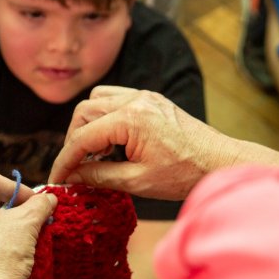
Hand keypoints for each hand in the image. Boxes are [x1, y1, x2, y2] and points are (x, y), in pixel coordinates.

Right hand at [49, 86, 229, 200]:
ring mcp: (145, 96)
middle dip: (75, 140)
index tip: (58, 179)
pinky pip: (116, 99)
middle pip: (85, 112)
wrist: (220, 163)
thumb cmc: (185, 174)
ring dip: (89, 125)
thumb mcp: (138, 182)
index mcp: (131, 119)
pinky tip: (113, 142)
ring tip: (97, 154)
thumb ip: (100, 176)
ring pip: (98, 100)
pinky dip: (106, 117)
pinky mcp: (152, 100)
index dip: (66, 160)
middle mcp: (136, 100)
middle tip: (77, 168)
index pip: (83, 137)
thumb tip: (72, 177)